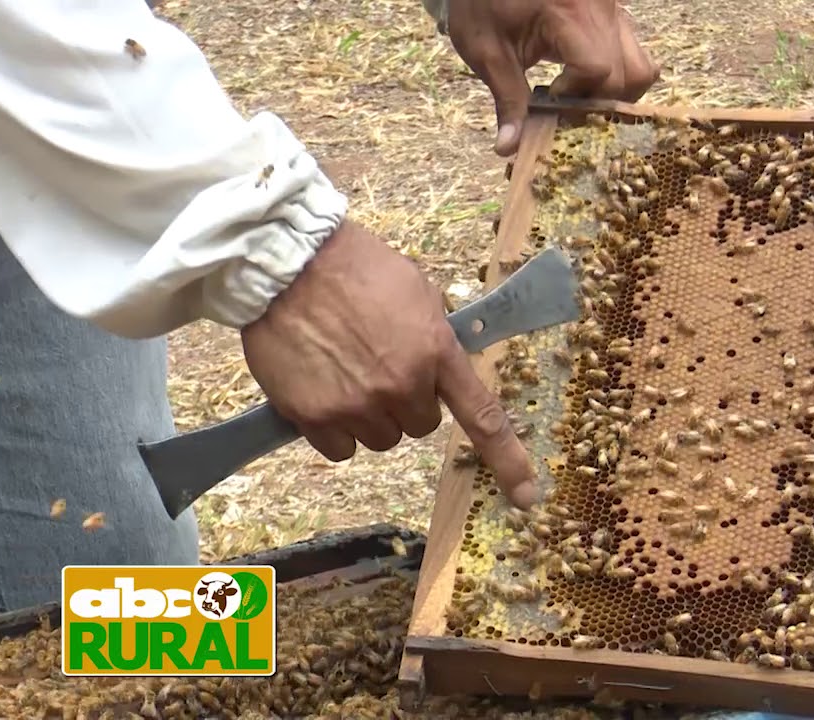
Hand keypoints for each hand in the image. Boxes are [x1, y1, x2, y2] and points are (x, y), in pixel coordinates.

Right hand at [240, 221, 536, 507]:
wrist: (288, 263)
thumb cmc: (356, 267)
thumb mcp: (417, 291)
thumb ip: (436, 338)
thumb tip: (441, 367)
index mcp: (436, 352)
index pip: (482, 416)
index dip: (507, 460)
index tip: (525, 496)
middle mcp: (401, 385)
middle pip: (420, 426)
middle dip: (406, 403)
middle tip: (379, 365)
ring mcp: (357, 405)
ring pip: (380, 439)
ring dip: (369, 416)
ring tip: (345, 370)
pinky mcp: (314, 417)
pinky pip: (340, 449)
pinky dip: (332, 428)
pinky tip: (322, 388)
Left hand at [447, 0, 659, 155]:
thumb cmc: (482, 4)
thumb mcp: (487, 52)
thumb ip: (507, 99)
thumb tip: (508, 148)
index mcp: (569, 14)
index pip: (598, 70)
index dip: (578, 95)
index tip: (550, 98)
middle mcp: (601, 10)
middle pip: (626, 74)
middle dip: (599, 101)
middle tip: (565, 104)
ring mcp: (612, 10)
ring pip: (640, 65)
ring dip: (617, 91)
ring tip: (581, 94)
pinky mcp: (613, 12)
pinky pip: (633, 50)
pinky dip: (619, 73)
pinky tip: (585, 77)